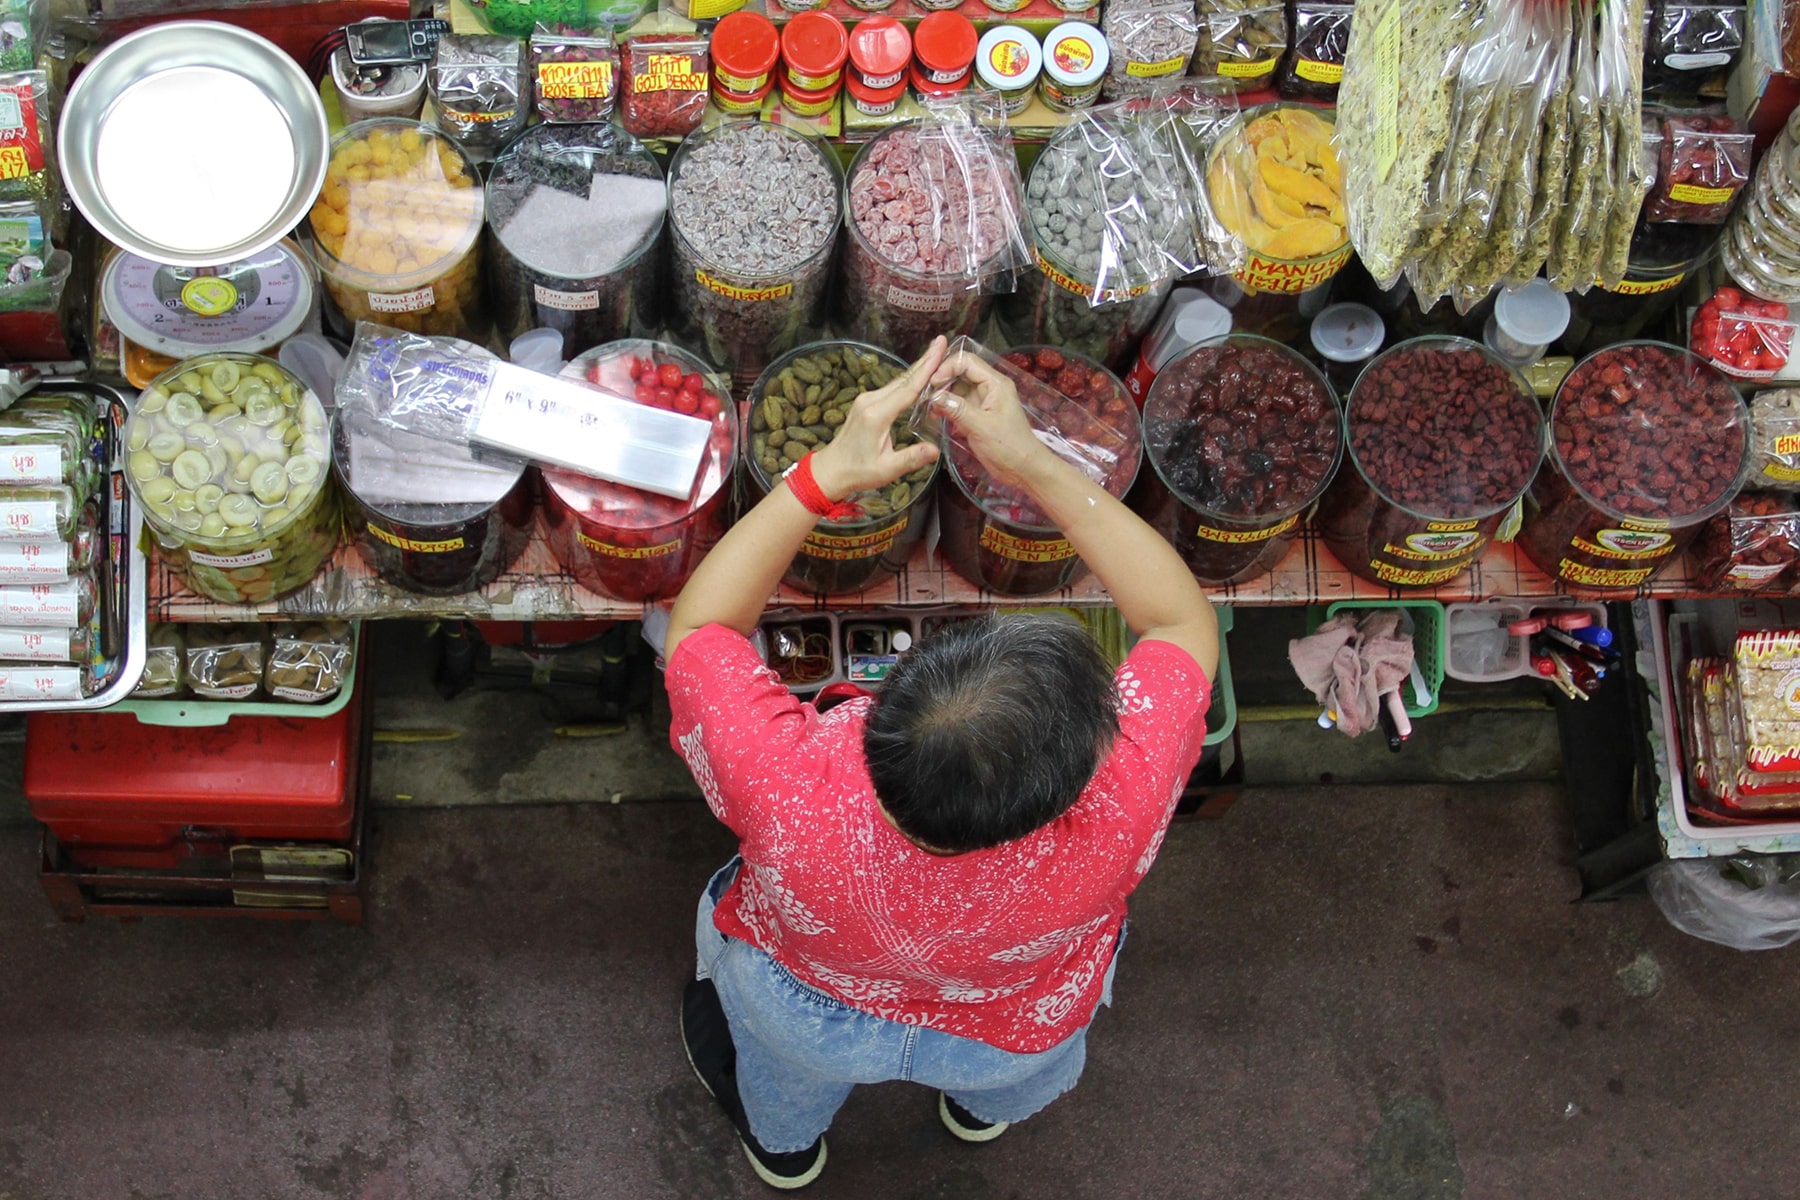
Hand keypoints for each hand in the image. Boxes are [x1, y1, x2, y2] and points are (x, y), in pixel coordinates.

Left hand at [809, 337, 945, 500]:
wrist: (831, 470)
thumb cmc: (858, 472)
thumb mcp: (887, 469)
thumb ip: (911, 458)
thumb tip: (935, 450)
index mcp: (877, 415)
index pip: (908, 388)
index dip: (926, 368)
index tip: (939, 348)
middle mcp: (870, 401)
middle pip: (904, 378)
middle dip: (925, 360)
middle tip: (942, 342)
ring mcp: (866, 400)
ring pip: (898, 381)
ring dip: (917, 369)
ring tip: (936, 354)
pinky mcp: (866, 403)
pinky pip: (891, 388)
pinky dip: (908, 381)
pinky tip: (919, 376)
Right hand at [926, 350, 1050, 489]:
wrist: (1023, 469)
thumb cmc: (1009, 446)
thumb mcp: (981, 427)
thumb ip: (957, 409)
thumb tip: (934, 396)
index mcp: (995, 383)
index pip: (968, 362)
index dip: (947, 367)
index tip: (932, 383)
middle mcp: (989, 388)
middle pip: (960, 373)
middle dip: (942, 381)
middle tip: (926, 396)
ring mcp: (983, 401)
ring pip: (957, 389)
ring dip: (942, 395)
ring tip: (929, 408)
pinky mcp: (977, 415)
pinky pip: (958, 404)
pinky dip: (946, 407)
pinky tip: (936, 416)